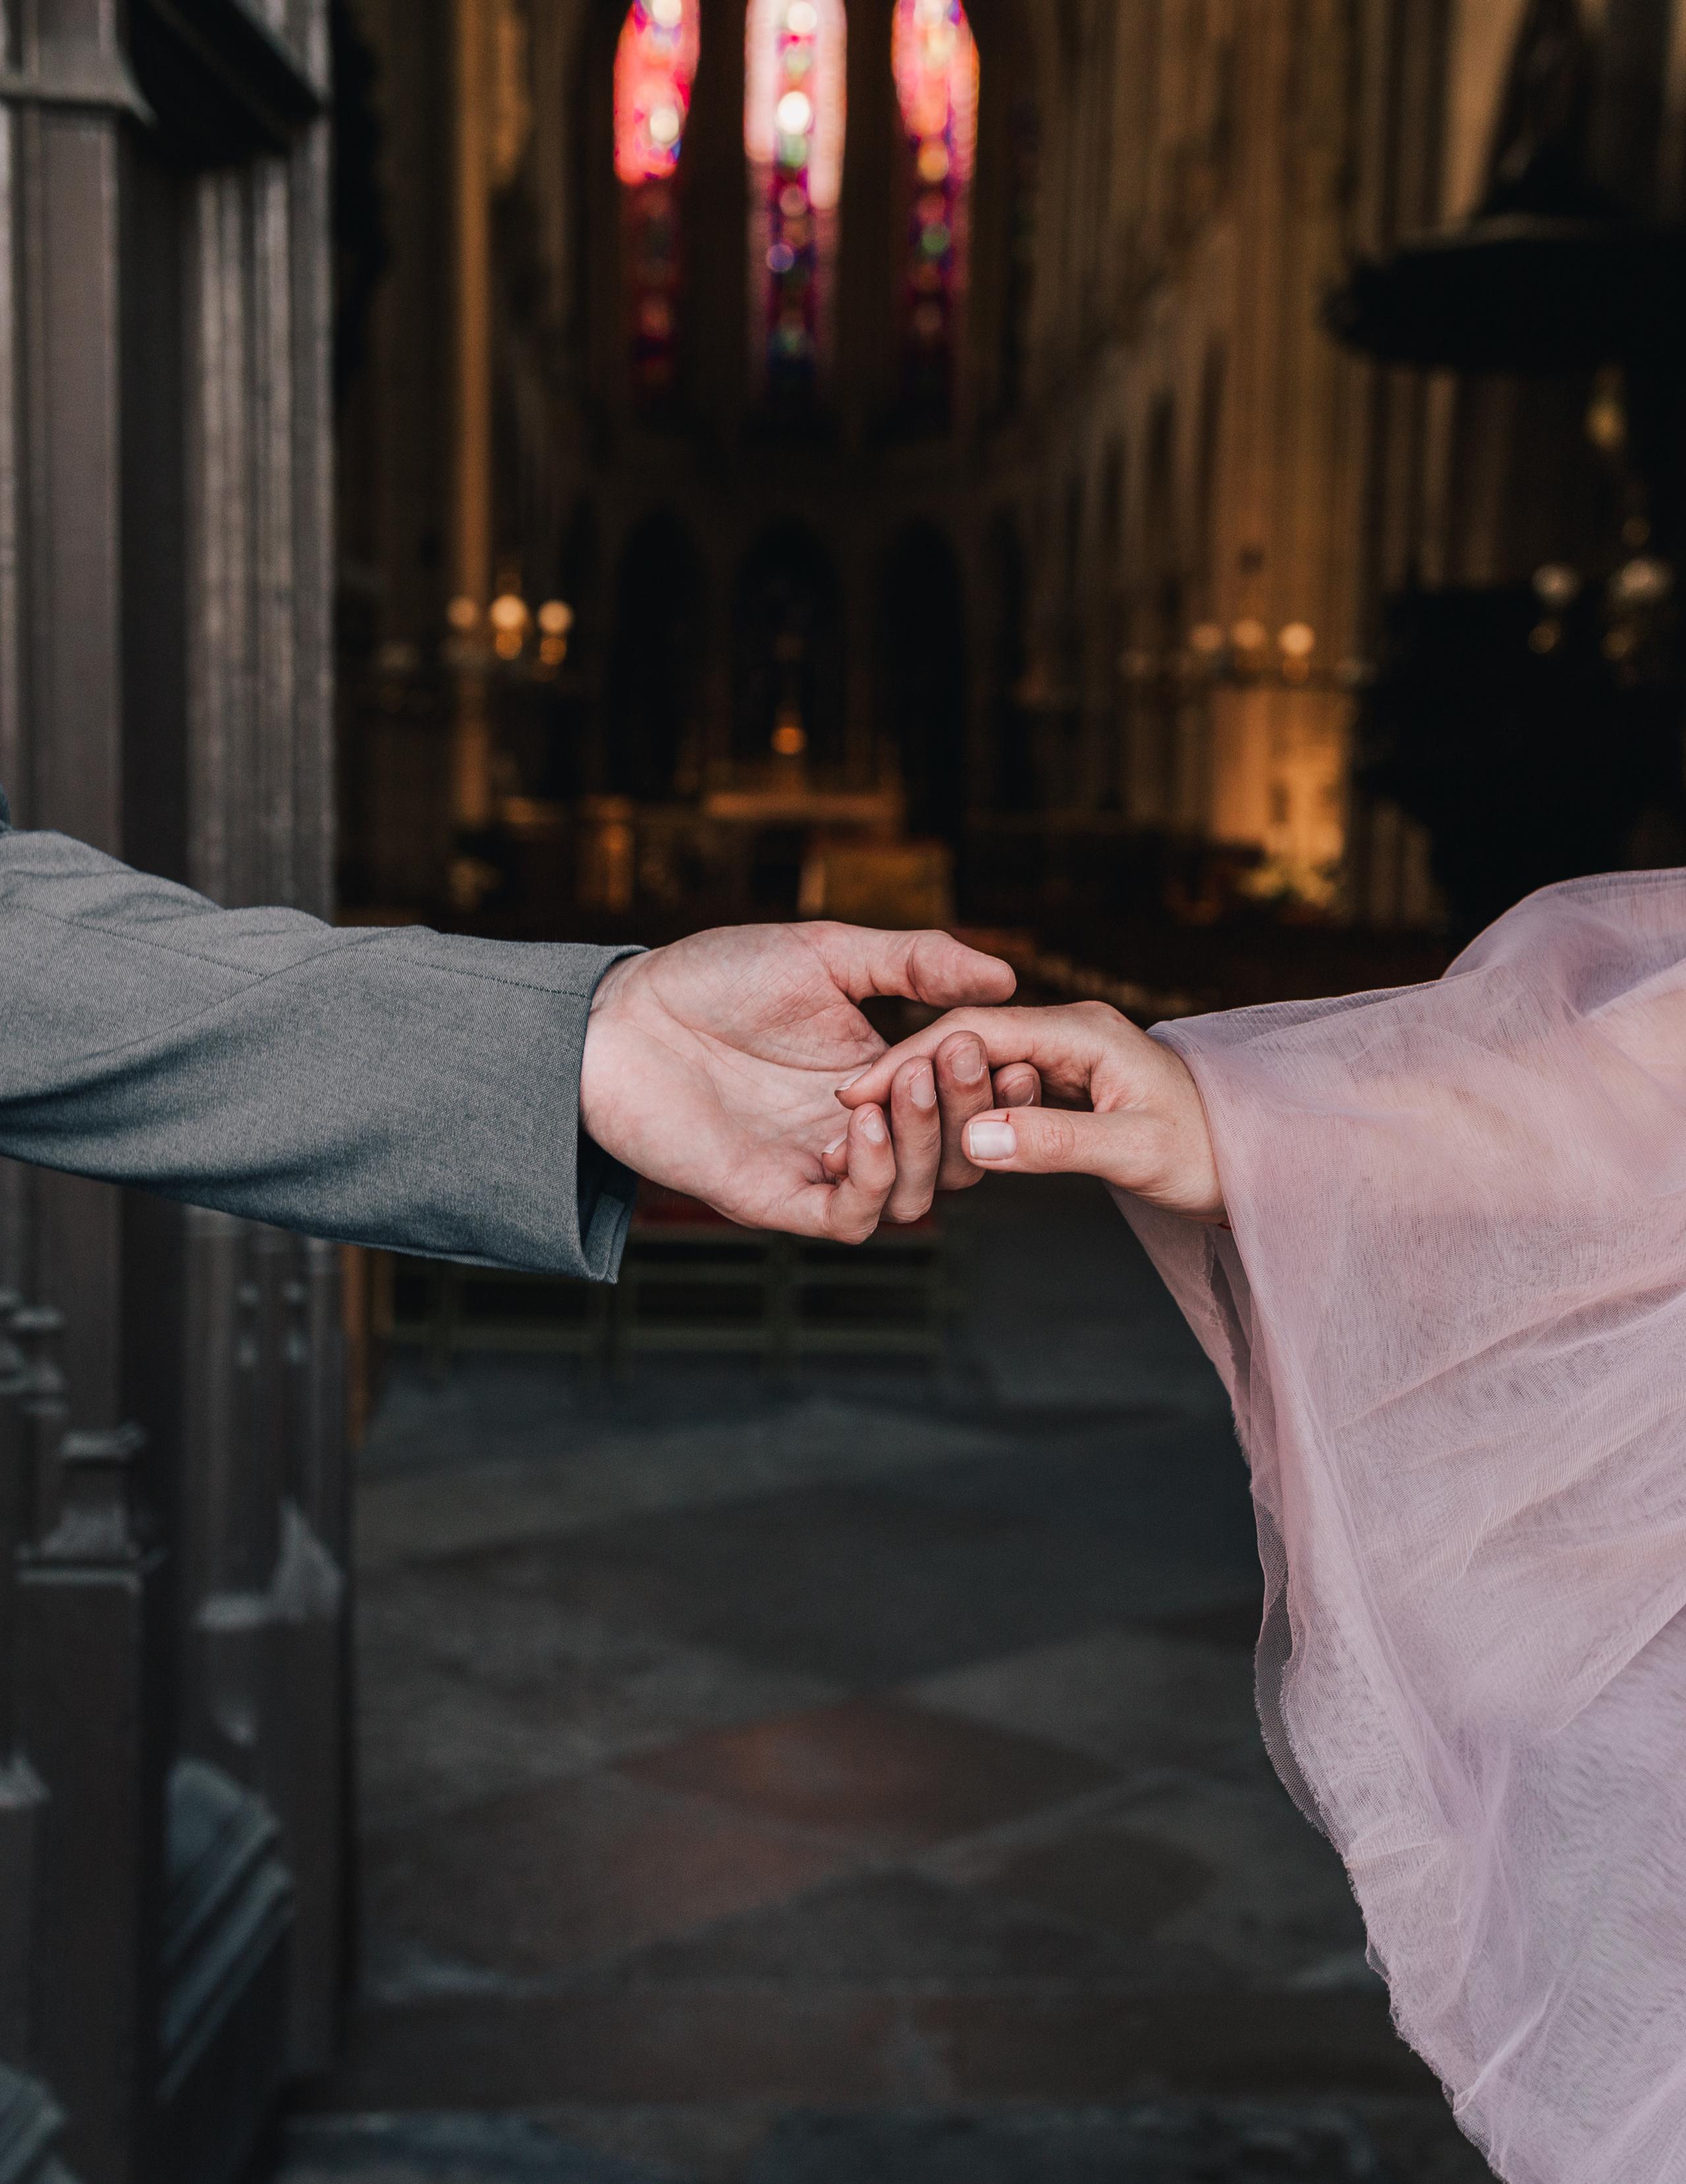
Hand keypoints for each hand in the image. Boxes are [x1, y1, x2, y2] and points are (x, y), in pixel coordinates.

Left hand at [578, 923, 1015, 1239]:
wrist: (616, 1016)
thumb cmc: (712, 978)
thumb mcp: (826, 953)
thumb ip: (914, 963)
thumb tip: (1006, 977)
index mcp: (881, 1079)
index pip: (966, 1104)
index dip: (996, 1083)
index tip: (1014, 1045)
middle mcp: (858, 1133)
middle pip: (957, 1160)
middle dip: (973, 1112)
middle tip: (965, 1058)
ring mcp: (818, 1170)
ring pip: (914, 1198)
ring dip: (928, 1145)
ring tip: (912, 1082)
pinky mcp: (773, 1198)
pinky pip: (849, 1218)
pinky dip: (872, 1179)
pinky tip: (864, 1123)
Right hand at [835, 1000, 1225, 1223]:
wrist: (1263, 1160)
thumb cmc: (1213, 1154)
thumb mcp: (1133, 1152)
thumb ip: (1053, 1143)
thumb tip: (974, 1141)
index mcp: (1082, 1032)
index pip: (974, 1035)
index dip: (908, 1063)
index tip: (855, 1098)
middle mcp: (1070, 1034)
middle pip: (966, 1045)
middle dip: (903, 1078)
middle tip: (844, 1118)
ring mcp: (1068, 1060)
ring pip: (978, 1070)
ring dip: (926, 1098)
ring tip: (871, 1131)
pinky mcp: (1069, 1089)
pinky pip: (999, 1094)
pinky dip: (960, 1114)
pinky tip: (928, 1140)